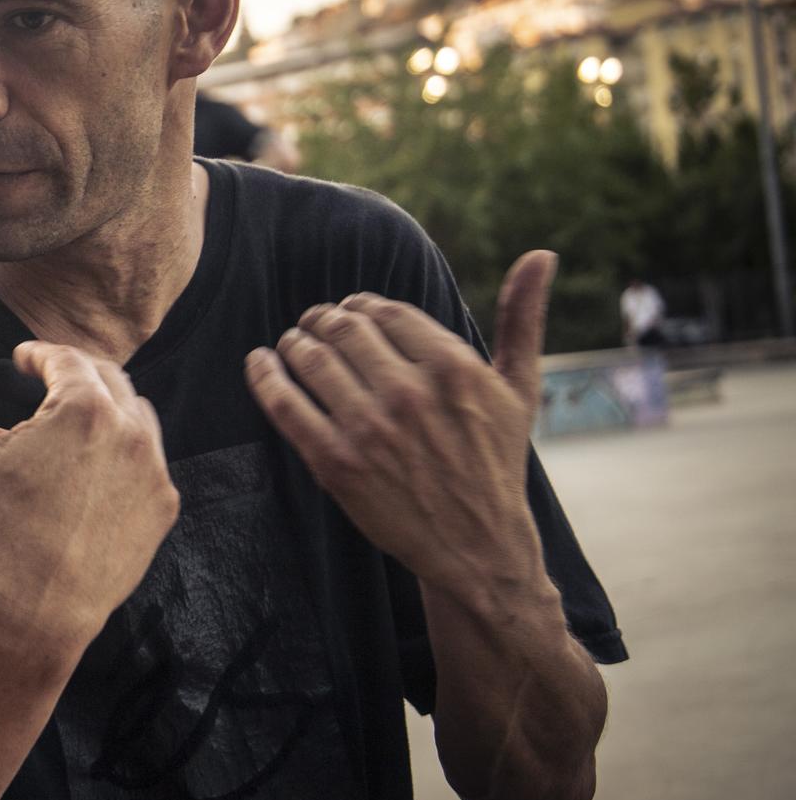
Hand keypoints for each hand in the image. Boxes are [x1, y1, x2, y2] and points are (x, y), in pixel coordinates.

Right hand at [0, 313, 178, 652]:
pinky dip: (125, 453)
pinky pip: (150, 460)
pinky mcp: (163, 505)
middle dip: (74, 375)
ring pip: (136, 414)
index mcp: (84, 407)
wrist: (37, 609)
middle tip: (44, 386)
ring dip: (106, 409)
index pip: (65, 357)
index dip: (39, 355)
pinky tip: (93, 472)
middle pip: (107, 377)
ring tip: (71, 425)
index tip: (22, 363)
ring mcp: (154, 469)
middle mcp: (131, 430)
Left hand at [242, 251, 557, 599]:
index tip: (350, 313)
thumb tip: (541, 253)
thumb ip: (523, 318)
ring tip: (292, 344)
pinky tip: (259, 362)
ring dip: (293, 342)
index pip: (383, 310)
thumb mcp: (520, 388)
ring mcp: (370, 430)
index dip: (359, 306)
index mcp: (453, 368)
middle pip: (341, 329)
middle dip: (322, 319)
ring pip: (309, 359)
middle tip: (315, 324)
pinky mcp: (336, 464)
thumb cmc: (496, 460)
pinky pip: (284, 404)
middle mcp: (410, 394)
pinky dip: (264, 375)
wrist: (478, 546)